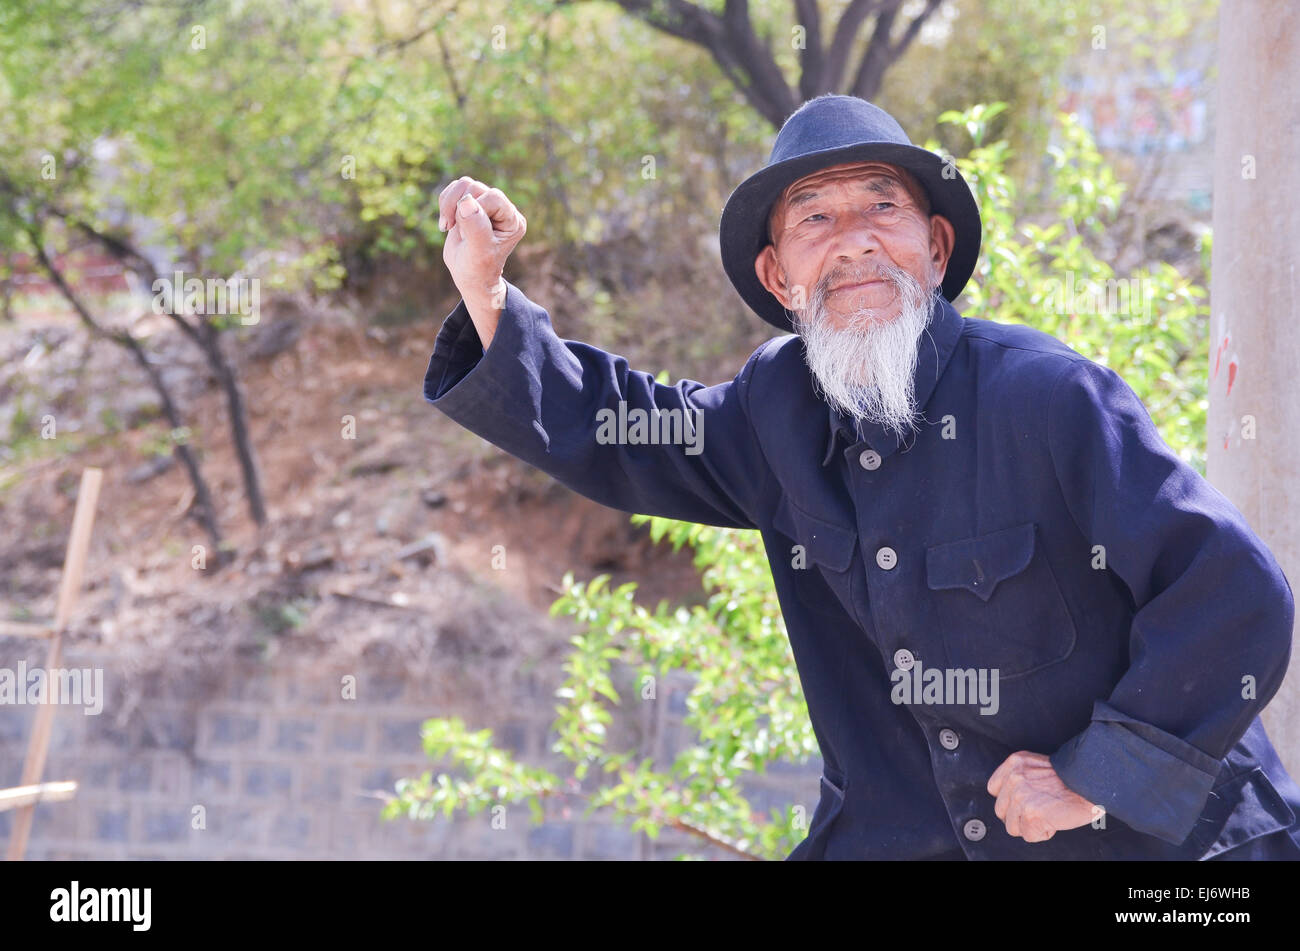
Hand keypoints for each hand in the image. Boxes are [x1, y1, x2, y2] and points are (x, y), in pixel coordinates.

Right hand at [438, 175, 526, 313]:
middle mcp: (502, 210)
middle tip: (451, 228)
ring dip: (449, 203)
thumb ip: (475, 227)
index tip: (465, 231)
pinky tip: (447, 223)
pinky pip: (454, 189)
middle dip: (458, 206)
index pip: (493, 197)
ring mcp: (485, 205)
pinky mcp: (470, 205)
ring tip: (447, 225)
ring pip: (464, 185)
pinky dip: (445, 203)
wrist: (469, 276)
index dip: (476, 209)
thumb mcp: (479, 251)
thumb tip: (466, 201)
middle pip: (476, 187)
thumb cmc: (478, 268)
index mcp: (512, 220)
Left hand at [987, 751, 1098, 842]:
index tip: (1023, 801)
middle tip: (1040, 809)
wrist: (1092, 783)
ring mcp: (1021, 797)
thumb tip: (1009, 800)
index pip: (993, 789)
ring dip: (1030, 826)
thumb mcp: (1037, 766)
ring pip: (1012, 826)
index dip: (1009, 800)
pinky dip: (1043, 833)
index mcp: (1015, 764)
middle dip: (1019, 815)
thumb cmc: (1071, 779)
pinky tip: (1054, 821)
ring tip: (1048, 814)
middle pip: (1001, 811)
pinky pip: (1029, 836)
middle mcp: (1014, 778)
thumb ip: (1020, 778)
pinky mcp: (1031, 815)